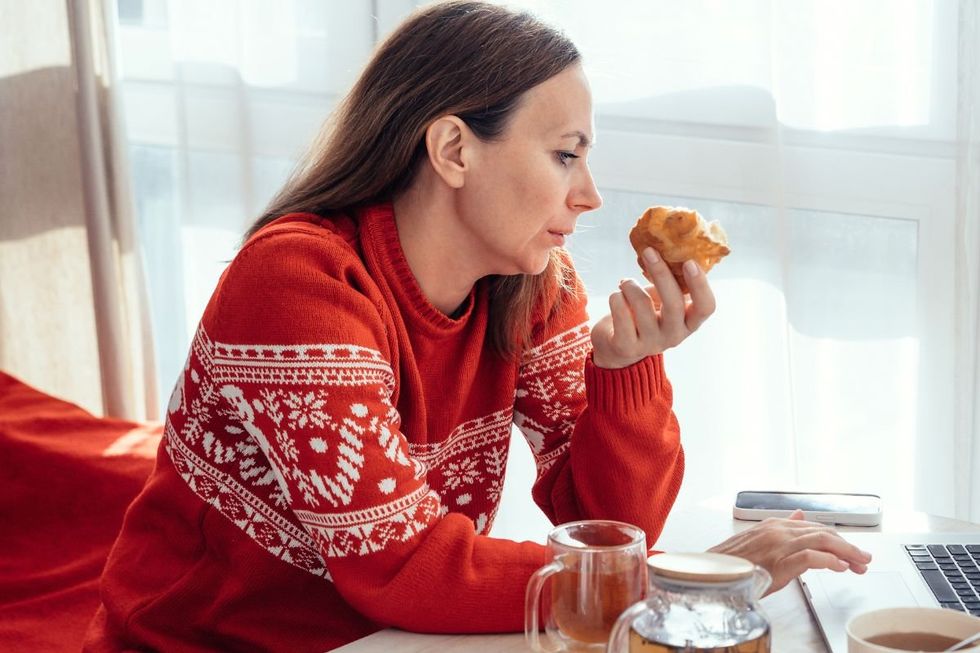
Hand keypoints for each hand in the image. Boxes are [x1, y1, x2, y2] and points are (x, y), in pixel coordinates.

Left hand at [591, 247, 715, 368]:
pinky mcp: (626, 347)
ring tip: (625, 283)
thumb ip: (672, 281)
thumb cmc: (645, 314)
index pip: (706, 307)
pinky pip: (621, 313)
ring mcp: (650, 344)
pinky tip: (616, 297)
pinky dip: (616, 298)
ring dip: (630, 285)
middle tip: (648, 251)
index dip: (700, 285)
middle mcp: (674, 336)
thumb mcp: (663, 300)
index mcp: (689, 322)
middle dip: (660, 273)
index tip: (689, 261)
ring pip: (641, 304)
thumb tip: (670, 245)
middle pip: (674, 303)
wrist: (617, 346)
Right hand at [707, 510, 872, 594]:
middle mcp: (778, 530)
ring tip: (859, 564)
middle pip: (823, 532)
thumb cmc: (733, 563)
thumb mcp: (759, 541)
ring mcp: (778, 544)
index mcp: (773, 525)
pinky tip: (840, 568)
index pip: (814, 527)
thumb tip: (798, 516)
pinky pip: (811, 556)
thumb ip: (782, 529)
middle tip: (863, 560)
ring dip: (846, 552)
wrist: (712, 574)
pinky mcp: (778, 560)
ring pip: (822, 540)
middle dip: (848, 546)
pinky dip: (829, 560)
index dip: (837, 540)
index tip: (851, 553)